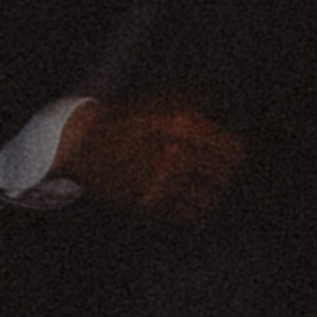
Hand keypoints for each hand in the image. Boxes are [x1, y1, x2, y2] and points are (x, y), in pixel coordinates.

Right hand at [59, 93, 245, 225]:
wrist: (81, 143)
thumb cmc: (124, 121)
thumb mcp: (159, 101)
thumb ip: (196, 103)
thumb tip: (225, 112)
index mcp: (181, 124)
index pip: (234, 150)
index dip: (235, 154)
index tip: (230, 158)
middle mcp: (174, 151)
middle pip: (225, 176)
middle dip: (222, 175)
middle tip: (213, 174)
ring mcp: (161, 179)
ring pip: (210, 199)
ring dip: (208, 195)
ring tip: (197, 188)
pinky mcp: (148, 202)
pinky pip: (189, 215)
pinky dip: (192, 210)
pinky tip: (183, 200)